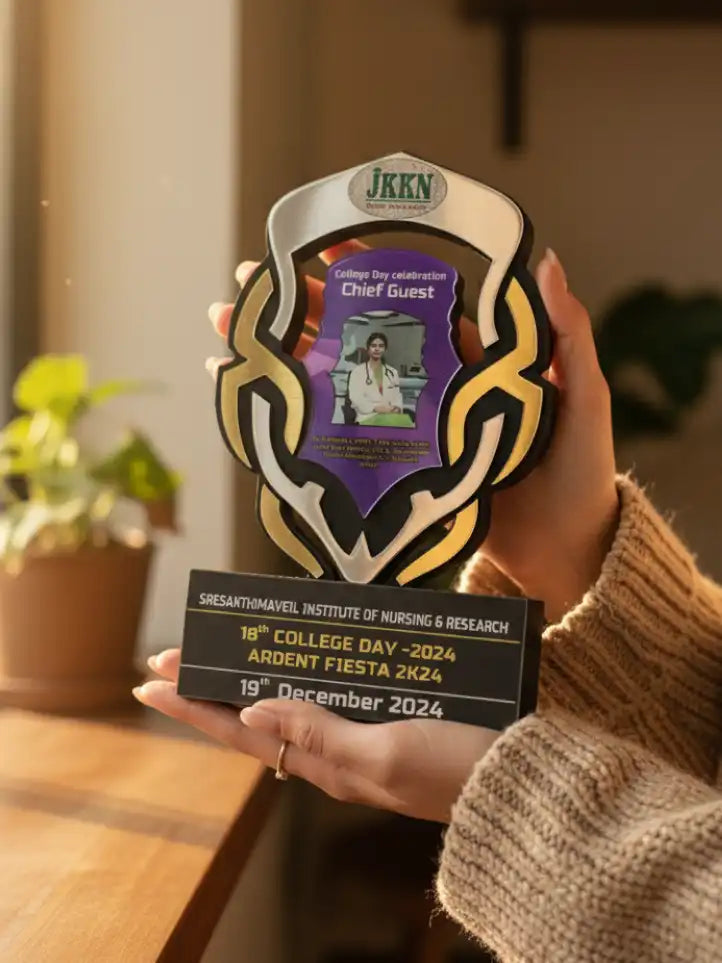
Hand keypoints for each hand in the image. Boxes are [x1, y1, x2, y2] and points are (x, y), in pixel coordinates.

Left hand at [133, 649, 497, 822]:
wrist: (519, 788)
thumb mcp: (386, 753)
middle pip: (255, 715)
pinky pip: (327, 700)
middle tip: (170, 655)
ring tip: (219, 657)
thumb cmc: (457, 770)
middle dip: (209, 687)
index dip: (195, 704)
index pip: (242, 730)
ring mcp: (361, 740)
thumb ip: (320, 732)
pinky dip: (301, 678)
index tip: (151, 678)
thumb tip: (251, 709)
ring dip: (248, 680)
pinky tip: (300, 662)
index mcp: (327, 763)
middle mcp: (335, 752)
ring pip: (288, 705)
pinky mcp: (387, 726)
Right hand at [206, 245, 618, 623]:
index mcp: (468, 358)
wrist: (565, 552)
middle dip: (298, 307)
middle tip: (245, 284)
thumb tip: (547, 261)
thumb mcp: (583, 399)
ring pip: (335, 381)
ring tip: (230, 334)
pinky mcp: (396, 470)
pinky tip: (257, 403)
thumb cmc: (580, 473)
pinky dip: (296, 418)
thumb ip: (566, 336)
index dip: (363, 270)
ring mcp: (408, 428)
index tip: (319, 243)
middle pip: (353, 335)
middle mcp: (429, 386)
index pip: (407, 301)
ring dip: (282, 356)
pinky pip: (342, 435)